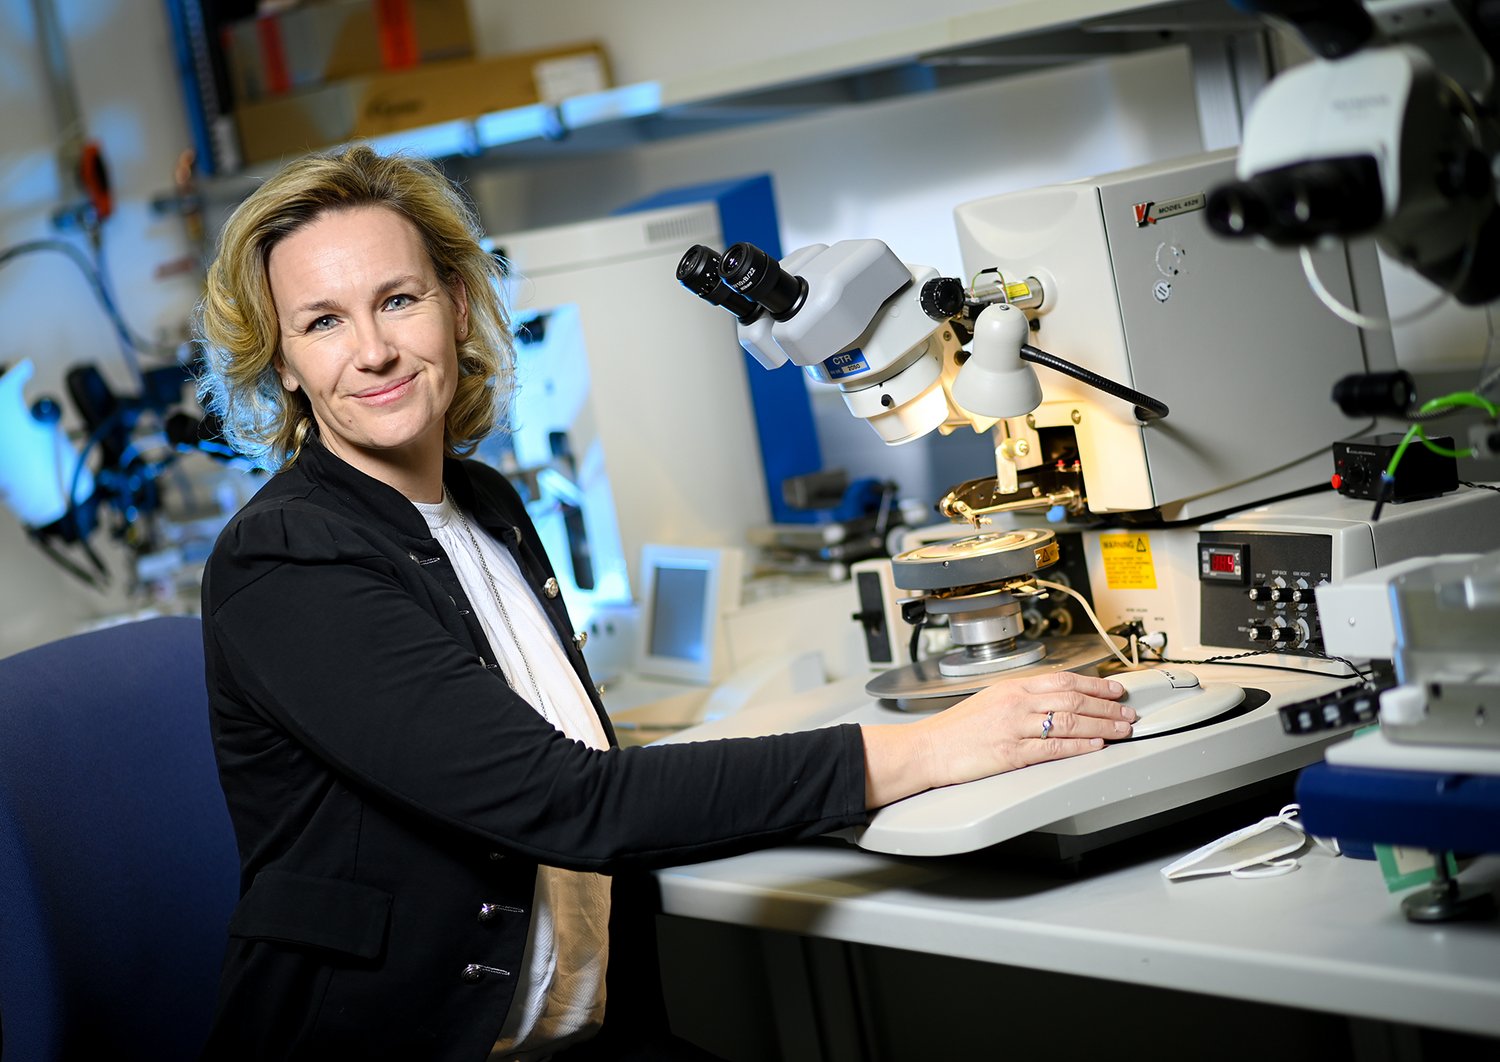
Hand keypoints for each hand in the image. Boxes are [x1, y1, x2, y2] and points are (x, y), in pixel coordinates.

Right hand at [861, 670, 1132, 808]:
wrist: (927, 749)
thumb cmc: (954, 729)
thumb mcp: (989, 701)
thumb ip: (1020, 698)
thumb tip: (1052, 699)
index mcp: (1012, 687)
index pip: (1063, 680)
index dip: (1094, 684)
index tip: (1114, 689)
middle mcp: (1016, 703)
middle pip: (1073, 699)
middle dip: (1106, 705)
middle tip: (1128, 710)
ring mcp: (1015, 727)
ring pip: (1070, 721)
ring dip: (1102, 724)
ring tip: (1122, 728)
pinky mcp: (1013, 752)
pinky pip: (1054, 747)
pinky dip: (1079, 745)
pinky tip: (1095, 744)